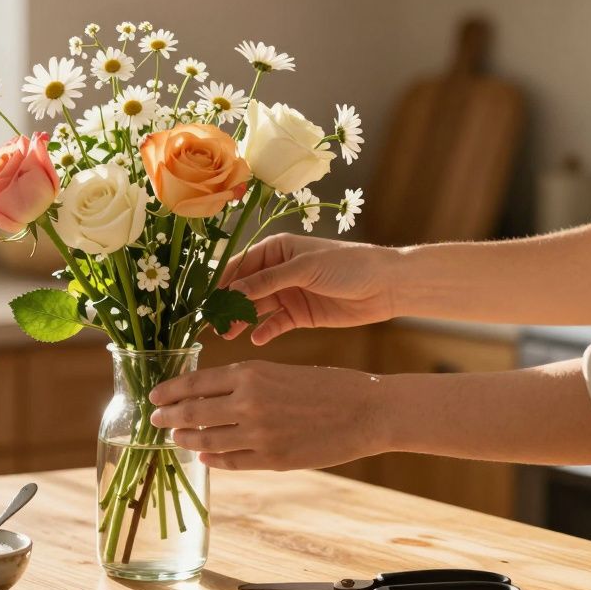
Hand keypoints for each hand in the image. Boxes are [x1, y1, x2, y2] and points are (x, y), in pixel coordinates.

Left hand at [148, 360, 387, 470]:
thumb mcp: (280, 372)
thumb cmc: (327, 385)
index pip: (195, 383)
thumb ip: (246, 384)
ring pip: (208, 440)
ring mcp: (259, 434)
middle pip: (193, 413)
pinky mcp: (272, 459)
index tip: (154, 397)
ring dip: (187, 440)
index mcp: (250, 373)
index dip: (170, 391)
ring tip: (176, 439)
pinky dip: (213, 459)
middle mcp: (249, 402)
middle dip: (169, 418)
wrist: (367, 410)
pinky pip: (231, 461)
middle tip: (154, 421)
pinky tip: (205, 456)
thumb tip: (211, 397)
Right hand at [220, 233, 400, 344]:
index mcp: (276, 250)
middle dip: (227, 305)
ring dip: (242, 320)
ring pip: (257, 308)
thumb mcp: (304, 269)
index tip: (204, 301)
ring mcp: (288, 294)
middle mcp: (278, 271)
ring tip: (228, 335)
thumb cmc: (347, 265)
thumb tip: (232, 291)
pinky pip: (275, 324)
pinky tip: (255, 339)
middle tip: (210, 324)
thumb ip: (268, 281)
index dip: (220, 283)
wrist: (386, 286)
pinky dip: (264, 331)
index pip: (239, 265)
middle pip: (244, 289)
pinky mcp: (300, 315)